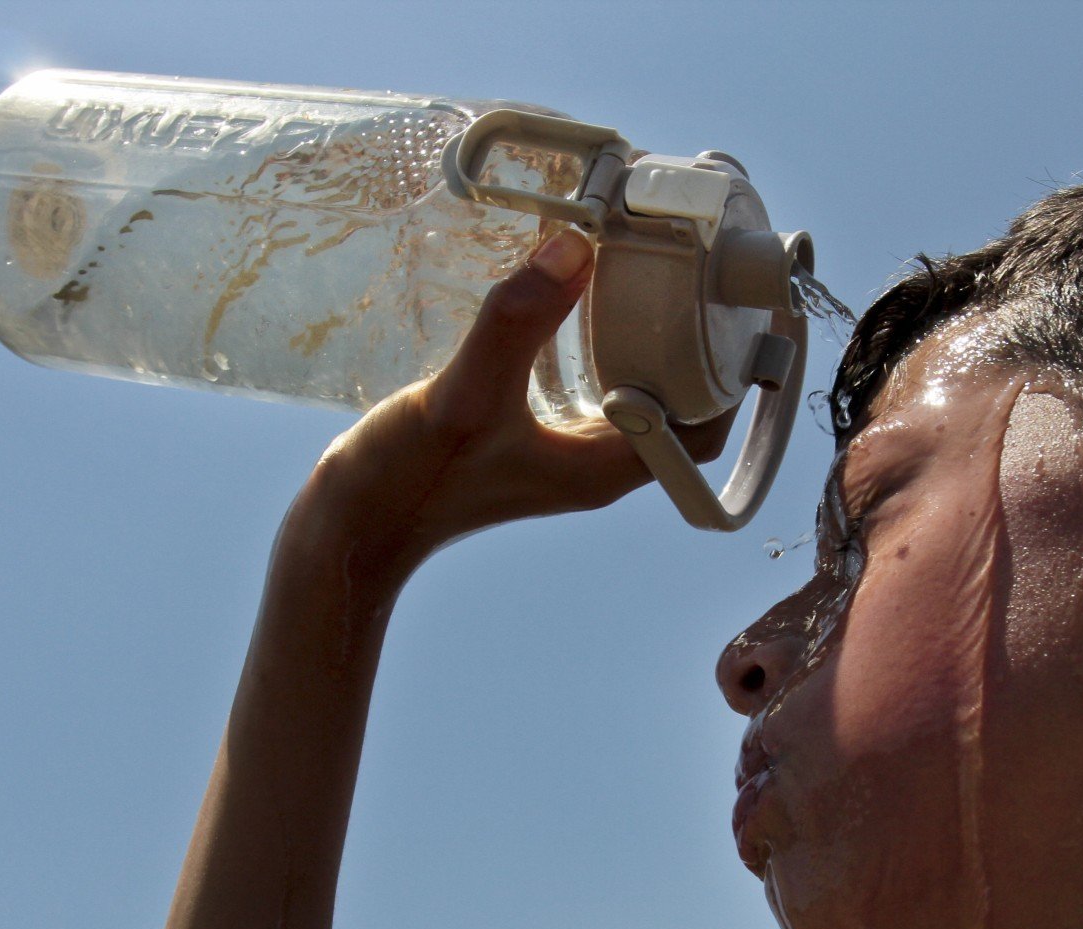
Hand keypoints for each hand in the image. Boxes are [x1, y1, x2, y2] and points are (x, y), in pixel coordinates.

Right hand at [286, 228, 731, 594]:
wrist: (350, 527)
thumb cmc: (408, 480)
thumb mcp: (464, 395)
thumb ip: (518, 323)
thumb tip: (576, 247)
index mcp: (603, 467)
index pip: (704, 428)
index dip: (731, 374)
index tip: (731, 306)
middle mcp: (595, 462)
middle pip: (676, 401)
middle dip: (692, 340)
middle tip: (692, 265)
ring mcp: (562, 450)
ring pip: (630, 389)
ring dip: (644, 335)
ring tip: (643, 267)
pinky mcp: (528, 435)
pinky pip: (585, 382)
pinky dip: (593, 340)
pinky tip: (571, 295)